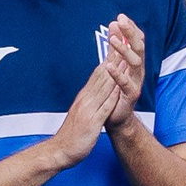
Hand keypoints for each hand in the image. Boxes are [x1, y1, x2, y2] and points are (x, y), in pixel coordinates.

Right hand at [44, 23, 144, 168]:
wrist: (59, 151)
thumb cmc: (72, 134)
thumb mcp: (83, 112)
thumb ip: (90, 101)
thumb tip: (97, 91)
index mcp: (86, 95)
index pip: (100, 71)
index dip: (110, 54)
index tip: (118, 40)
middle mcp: (87, 97)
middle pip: (103, 71)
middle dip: (114, 53)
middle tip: (122, 35)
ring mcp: (89, 108)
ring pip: (105, 85)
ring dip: (116, 68)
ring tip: (126, 53)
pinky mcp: (92, 121)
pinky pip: (105, 106)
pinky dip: (113, 94)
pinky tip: (120, 85)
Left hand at [96, 14, 147, 131]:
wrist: (116, 117)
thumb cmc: (115, 90)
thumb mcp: (115, 63)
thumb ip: (116, 45)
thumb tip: (114, 23)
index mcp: (134, 62)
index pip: (137, 41)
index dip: (130, 29)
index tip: (121, 17)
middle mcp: (138, 70)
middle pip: (138, 48)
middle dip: (130, 34)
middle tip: (121, 21)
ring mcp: (136, 82)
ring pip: (135, 63)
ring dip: (124, 50)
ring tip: (114, 40)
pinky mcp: (130, 96)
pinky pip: (126, 84)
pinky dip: (118, 74)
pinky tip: (109, 66)